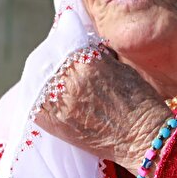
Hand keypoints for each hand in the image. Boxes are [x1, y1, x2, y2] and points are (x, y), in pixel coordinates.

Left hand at [35, 52, 169, 170]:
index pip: (62, 41)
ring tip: (48, 79)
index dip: (61, 40)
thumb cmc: (139, 101)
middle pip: (45, 60)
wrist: (143, 137)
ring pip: (35, 81)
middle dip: (49, 57)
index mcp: (87, 62)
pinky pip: (33, 105)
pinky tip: (44, 97)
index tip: (62, 40)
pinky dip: (36, 99)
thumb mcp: (120, 66)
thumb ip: (95, 55)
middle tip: (53, 58)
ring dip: (40, 78)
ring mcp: (59, 103)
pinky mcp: (54, 123)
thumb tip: (79, 45)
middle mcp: (69, 81)